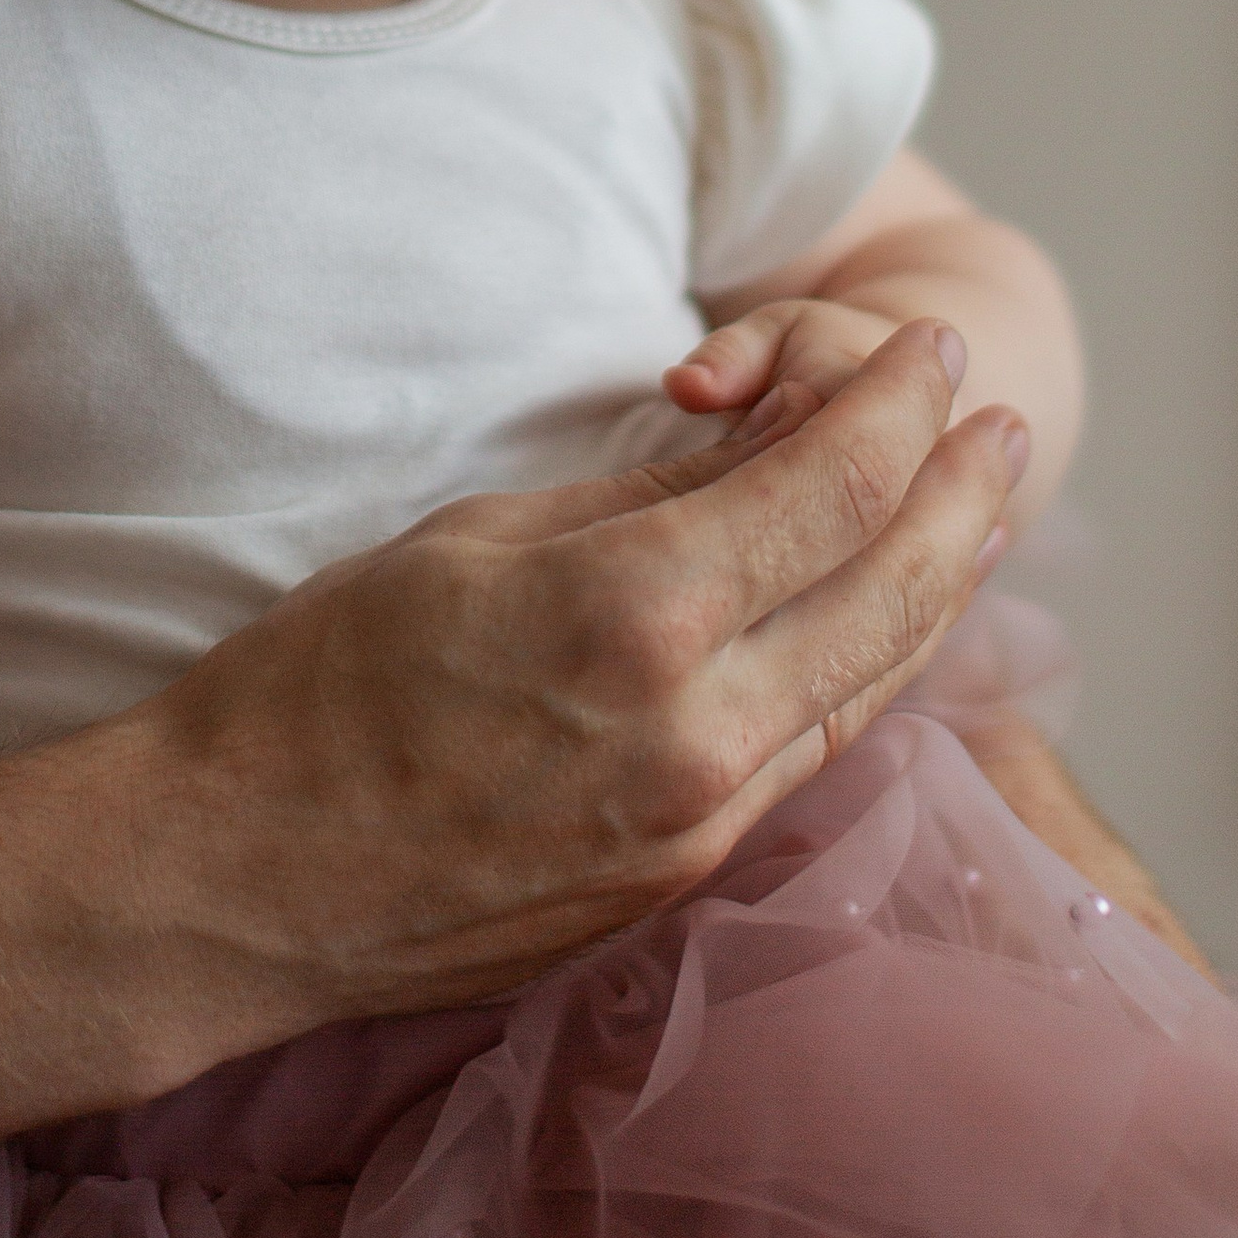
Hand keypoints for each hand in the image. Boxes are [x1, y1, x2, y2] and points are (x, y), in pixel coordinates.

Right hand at [124, 320, 1029, 1056]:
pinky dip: (865, 678)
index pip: (834, 489)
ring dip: (936, 591)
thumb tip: (766, 450)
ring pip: (869, 687)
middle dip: (959, 493)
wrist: (239, 880)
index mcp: (638, 616)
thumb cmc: (320, 685)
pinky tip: (883, 632)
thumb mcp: (478, 540)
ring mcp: (699, 824)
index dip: (897, 407)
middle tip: (998, 420)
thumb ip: (644, 501)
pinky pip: (807, 759)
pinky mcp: (680, 883)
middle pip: (892, 594)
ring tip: (980, 514)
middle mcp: (698, 732)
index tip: (927, 354)